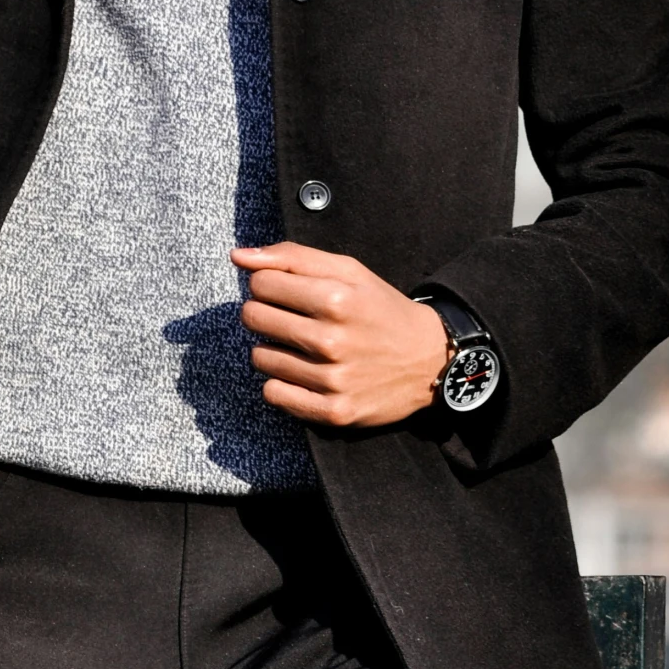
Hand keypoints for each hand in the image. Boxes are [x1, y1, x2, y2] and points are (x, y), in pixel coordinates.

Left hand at [230, 243, 449, 428]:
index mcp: (337, 299)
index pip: (260, 284)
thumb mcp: (349, 271)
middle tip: (291, 318)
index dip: (267, 284)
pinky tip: (303, 374)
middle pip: (253, 318)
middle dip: (265, 313)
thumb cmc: (382, 309)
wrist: (430, 359)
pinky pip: (273, 394)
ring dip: (273, 349)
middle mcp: (333, 341)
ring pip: (259, 357)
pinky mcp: (333, 412)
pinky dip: (281, 383)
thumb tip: (238, 256)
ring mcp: (333, 380)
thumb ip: (292, 257)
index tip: (286, 292)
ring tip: (302, 347)